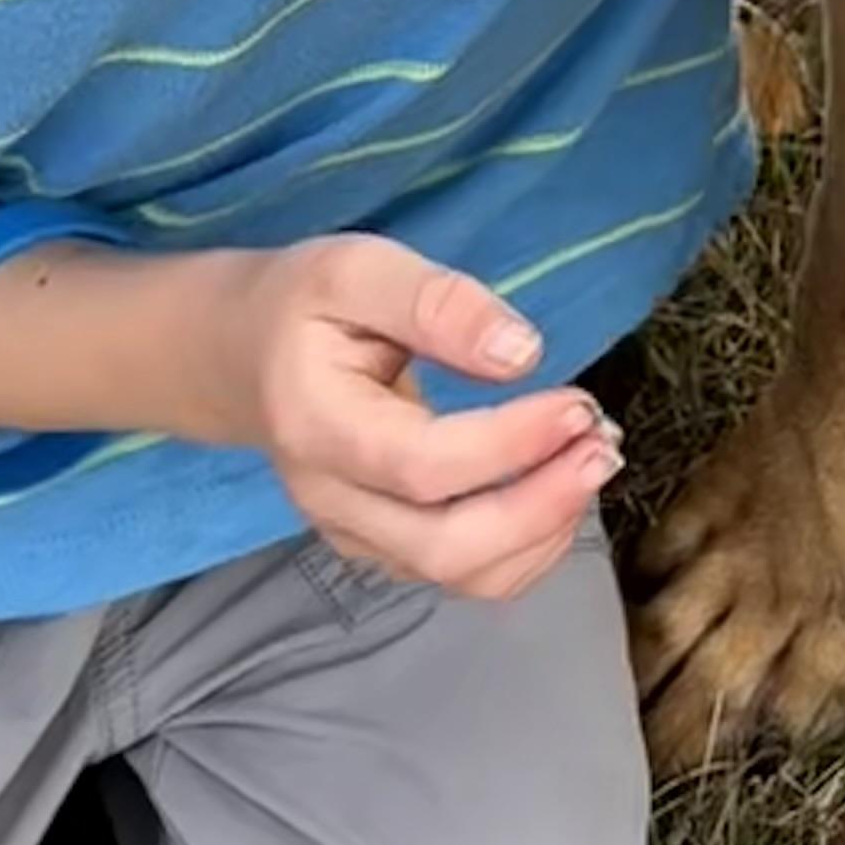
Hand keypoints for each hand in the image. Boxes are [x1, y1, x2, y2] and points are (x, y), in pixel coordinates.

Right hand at [192, 237, 620, 601]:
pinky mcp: (385, 547)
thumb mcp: (357, 269)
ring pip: (463, 575)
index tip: (576, 403)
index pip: (423, 466)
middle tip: (601, 445)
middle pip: (445, 547)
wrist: (242, 356)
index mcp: (315, 428)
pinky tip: (559, 484)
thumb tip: (521, 354)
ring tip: (592, 458)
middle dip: (540, 506)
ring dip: (545, 530)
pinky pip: (467, 573)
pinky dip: (529, 543)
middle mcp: (330, 500)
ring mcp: (356, 535)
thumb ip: (437, 303)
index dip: (511, 446)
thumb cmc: (303, 307)